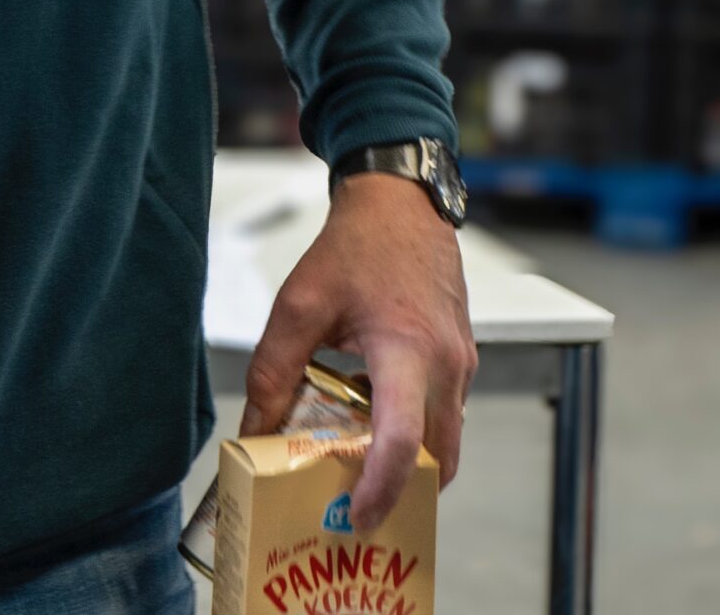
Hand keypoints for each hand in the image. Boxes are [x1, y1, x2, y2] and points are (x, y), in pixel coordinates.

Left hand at [241, 174, 474, 533]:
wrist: (401, 203)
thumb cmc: (355, 247)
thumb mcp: (300, 305)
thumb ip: (275, 370)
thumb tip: (256, 428)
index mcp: (406, 352)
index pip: (403, 441)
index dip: (381, 488)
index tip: (357, 516)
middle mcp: (446, 365)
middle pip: (435, 456)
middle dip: (400, 491)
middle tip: (354, 510)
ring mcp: (462, 363)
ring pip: (446, 439)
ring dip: (410, 462)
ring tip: (358, 470)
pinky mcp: (462, 357)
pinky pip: (446, 412)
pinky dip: (417, 431)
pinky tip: (372, 422)